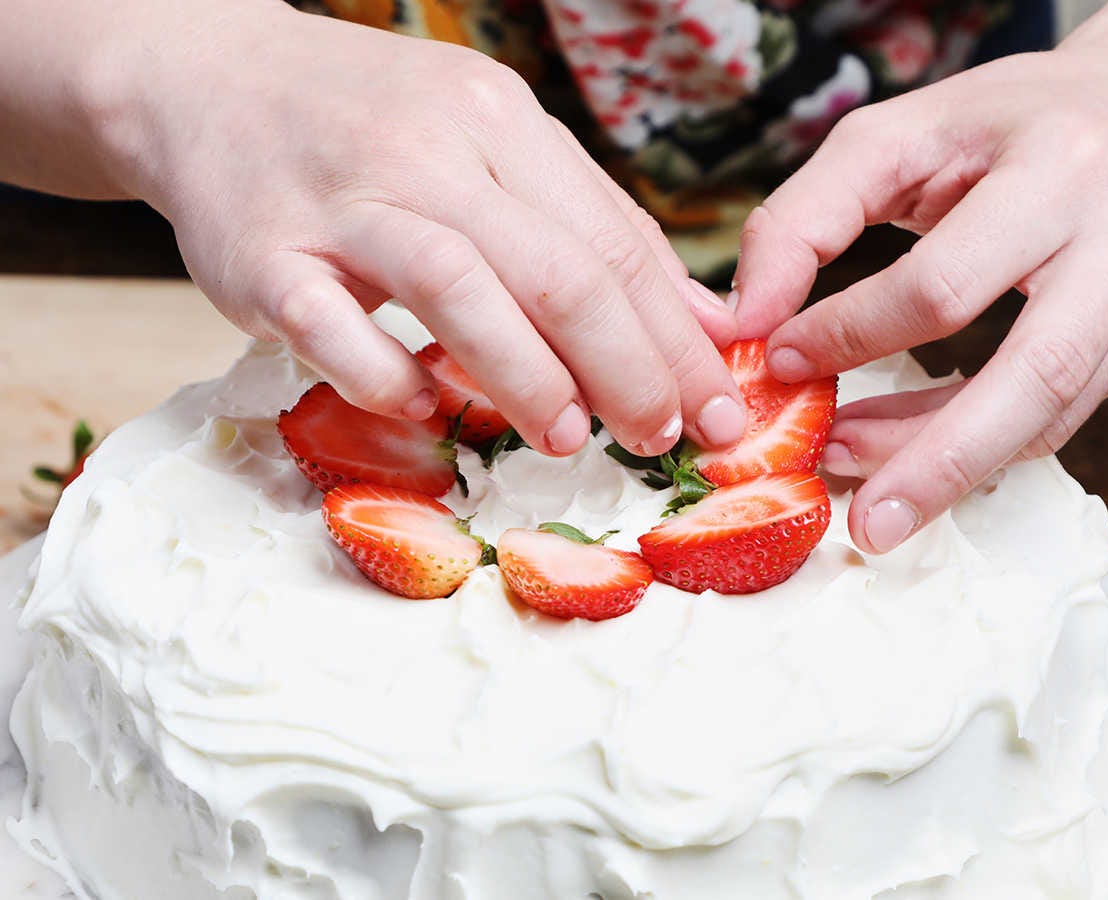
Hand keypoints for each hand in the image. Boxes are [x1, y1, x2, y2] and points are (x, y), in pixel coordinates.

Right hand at [104, 0, 744, 457]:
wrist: (209, 81)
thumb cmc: (371, 127)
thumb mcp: (492, 140)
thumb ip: (591, 223)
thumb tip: (694, 318)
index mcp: (498, 121)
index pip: (614, 241)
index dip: (676, 337)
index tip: (716, 406)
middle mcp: (427, 153)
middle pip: (556, 270)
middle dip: (629, 370)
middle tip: (661, 436)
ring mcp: (339, 204)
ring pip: (458, 290)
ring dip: (527, 378)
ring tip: (568, 437)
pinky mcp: (261, 257)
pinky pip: (334, 328)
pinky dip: (389, 379)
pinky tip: (426, 408)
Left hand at [729, 0, 1107, 552]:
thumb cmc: (1009, 120)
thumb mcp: (899, 135)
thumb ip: (807, 214)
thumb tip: (747, 314)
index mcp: (1057, 168)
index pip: (944, 284)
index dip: (852, 333)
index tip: (780, 361)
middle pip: (1037, 375)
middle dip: (938, 459)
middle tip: (862, 521)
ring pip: (1054, 413)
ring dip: (954, 468)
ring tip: (871, 501)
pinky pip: (1062, 414)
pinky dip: (982, 447)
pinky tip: (912, 455)